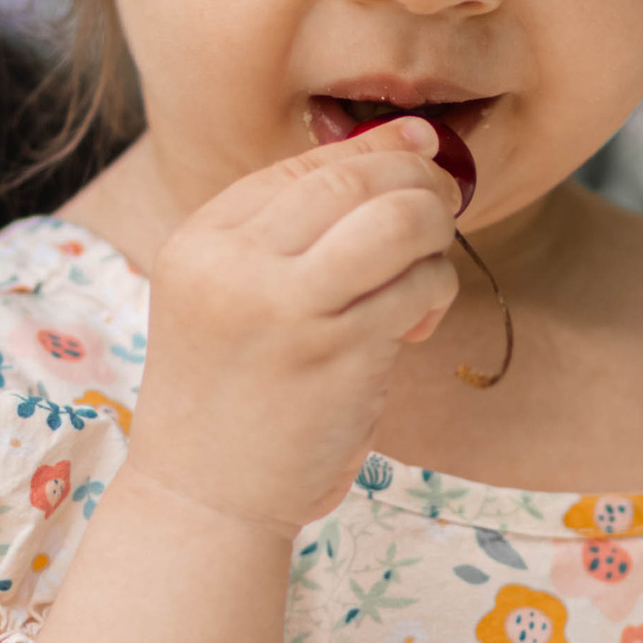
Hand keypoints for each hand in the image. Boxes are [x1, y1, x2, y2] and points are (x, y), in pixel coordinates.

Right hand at [129, 120, 461, 529]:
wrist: (205, 500)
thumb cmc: (233, 398)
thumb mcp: (232, 296)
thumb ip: (296, 229)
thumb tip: (408, 142)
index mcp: (202, 239)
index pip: (307, 164)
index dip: (378, 151)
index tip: (421, 156)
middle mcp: (235, 262)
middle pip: (355, 176)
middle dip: (418, 183)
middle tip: (440, 212)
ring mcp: (286, 306)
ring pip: (400, 220)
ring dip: (435, 234)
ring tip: (425, 275)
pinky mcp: (338, 352)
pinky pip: (420, 287)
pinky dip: (435, 295)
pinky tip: (413, 329)